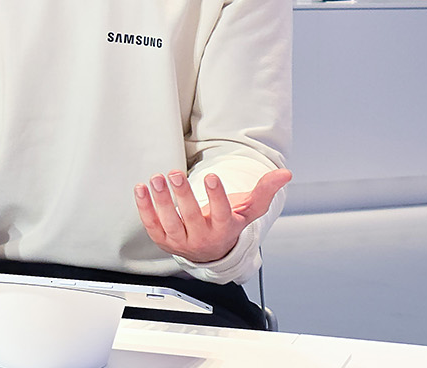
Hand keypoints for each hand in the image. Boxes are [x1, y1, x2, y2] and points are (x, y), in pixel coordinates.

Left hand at [133, 167, 291, 263]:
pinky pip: (152, 224)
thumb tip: (285, 174)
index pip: (221, 214)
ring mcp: (180, 240)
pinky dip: (145, 208)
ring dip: (161, 200)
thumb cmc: (228, 224)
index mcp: (224, 230)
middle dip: (183, 195)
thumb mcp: (248, 211)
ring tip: (157, 178)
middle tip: (175, 173)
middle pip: (191, 217)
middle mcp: (202, 238)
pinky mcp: (162, 239)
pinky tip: (141, 189)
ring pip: (170, 222)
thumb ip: (264, 191)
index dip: (216, 196)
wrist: (209, 252)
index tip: (211, 177)